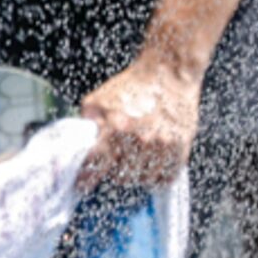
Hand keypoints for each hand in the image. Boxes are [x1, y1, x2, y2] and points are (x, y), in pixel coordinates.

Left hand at [76, 57, 198, 186]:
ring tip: (137, 158)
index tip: (83, 183)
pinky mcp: (180, 148)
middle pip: (120, 178)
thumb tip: (76, 152)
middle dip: (116, 171)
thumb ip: (86, 127)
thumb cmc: (132, 86)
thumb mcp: (98, 100)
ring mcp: (162, 146)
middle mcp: (140, 139)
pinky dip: (158, 176)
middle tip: (118, 159)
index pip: (94, 167)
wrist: (169, 73)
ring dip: (138, 174)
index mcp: (115, 127)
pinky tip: (154, 162)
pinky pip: (165, 179)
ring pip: (144, 180)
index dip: (86, 178)